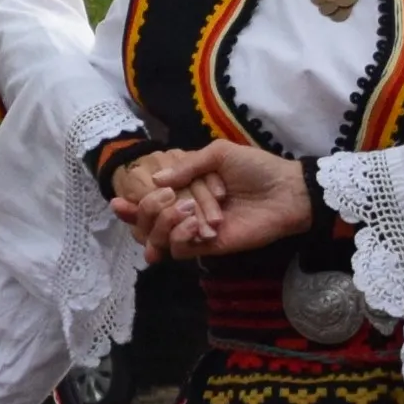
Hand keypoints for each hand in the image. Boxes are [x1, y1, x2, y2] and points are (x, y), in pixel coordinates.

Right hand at [120, 144, 311, 260]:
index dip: (132, 205)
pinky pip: (181, 250)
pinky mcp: (209, 246)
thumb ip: (186, 166)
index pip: (152, 200)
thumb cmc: (256, 168)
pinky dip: (180, 237)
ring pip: (160, 238)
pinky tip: (193, 225)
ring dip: (164, 223)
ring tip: (183, 208)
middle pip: (149, 222)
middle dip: (145, 211)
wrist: (286, 191)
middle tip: (161, 198)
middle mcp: (187, 210)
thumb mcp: (219, 154)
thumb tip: (155, 180)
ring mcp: (197, 230)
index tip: (117, 201)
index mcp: (187, 188)